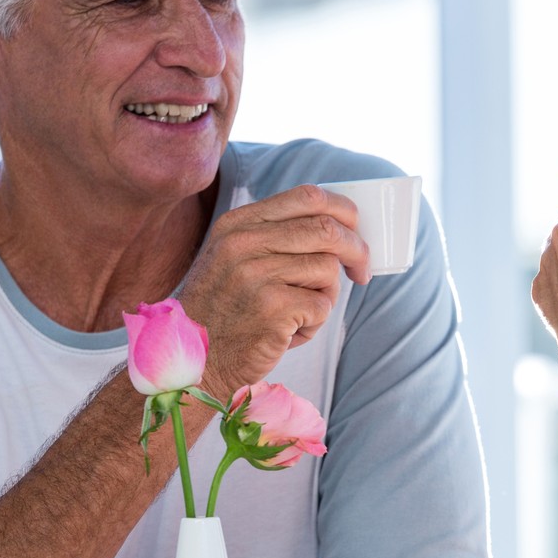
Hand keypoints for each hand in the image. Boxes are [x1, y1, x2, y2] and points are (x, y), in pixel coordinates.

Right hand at [180, 184, 368, 398]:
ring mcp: (256, 275)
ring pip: (328, 268)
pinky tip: (288, 332)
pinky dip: (315, 322)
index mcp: (238, 224)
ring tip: (299, 314)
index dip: (343, 211)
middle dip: (356, 250)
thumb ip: (277, 237)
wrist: (195, 361)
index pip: (308, 196)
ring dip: (326, 295)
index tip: (355, 231)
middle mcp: (243, 243)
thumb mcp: (235, 259)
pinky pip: (322, 306)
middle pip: (326, 229)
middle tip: (362, 271)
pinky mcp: (272, 308)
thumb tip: (341, 228)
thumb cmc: (226, 312)